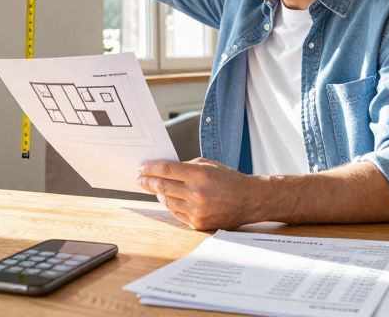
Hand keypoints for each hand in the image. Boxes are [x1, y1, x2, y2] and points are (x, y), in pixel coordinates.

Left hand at [138, 158, 262, 229]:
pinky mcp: (198, 224)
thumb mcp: (207, 165)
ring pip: (167, 201)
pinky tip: (167, 198)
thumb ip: (185, 167)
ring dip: (158, 194)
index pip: (166, 170)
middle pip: (162, 187)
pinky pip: (176, 213)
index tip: (142, 168)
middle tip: (140, 178)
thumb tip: (162, 171)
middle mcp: (197, 194)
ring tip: (153, 187)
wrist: (249, 200)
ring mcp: (197, 211)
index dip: (150, 168)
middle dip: (148, 182)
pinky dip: (170, 205)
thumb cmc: (228, 179)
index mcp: (199, 175)